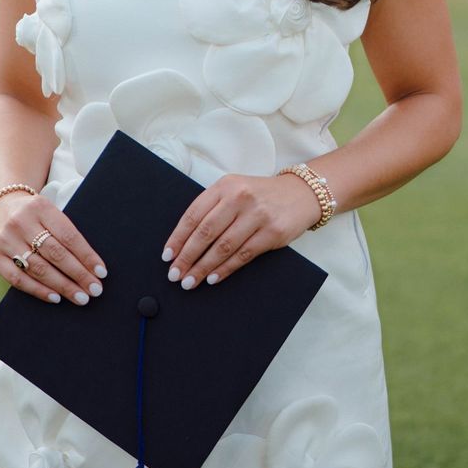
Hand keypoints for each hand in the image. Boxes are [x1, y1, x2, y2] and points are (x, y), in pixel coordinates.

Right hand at [0, 192, 106, 305]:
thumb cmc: (34, 214)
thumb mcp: (49, 211)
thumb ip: (65, 233)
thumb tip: (91, 265)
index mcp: (40, 207)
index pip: (68, 235)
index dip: (86, 256)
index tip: (101, 272)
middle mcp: (20, 222)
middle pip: (55, 253)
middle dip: (78, 274)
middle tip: (95, 290)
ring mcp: (5, 240)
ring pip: (38, 268)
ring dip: (62, 286)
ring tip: (80, 297)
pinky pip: (18, 279)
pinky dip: (39, 290)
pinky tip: (56, 298)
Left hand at [162, 173, 321, 290]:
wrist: (300, 194)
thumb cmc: (260, 196)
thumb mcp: (234, 191)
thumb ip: (213, 209)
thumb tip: (184, 242)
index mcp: (225, 186)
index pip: (194, 214)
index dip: (178, 237)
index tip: (167, 256)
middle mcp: (240, 197)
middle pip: (206, 232)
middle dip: (187, 257)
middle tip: (175, 274)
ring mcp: (257, 215)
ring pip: (223, 246)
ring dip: (203, 267)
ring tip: (190, 281)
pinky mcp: (272, 232)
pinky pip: (243, 255)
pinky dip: (225, 269)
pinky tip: (213, 278)